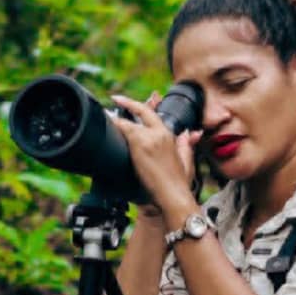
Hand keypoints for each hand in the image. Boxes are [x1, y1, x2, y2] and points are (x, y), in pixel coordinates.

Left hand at [111, 92, 201, 214]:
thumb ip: (186, 144)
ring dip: (117, 119)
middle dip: (128, 102)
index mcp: (169, 136)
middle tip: (116, 98)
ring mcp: (148, 138)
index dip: (144, 104)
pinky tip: (107, 121)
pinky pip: (123, 128)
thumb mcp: (186, 161)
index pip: (154, 114)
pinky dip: (115, 124)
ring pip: (129, 121)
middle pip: (142, 111)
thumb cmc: (178, 185)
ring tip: (107, 116)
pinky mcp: (139, 145)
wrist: (173, 196)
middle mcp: (159, 133)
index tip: (135, 101)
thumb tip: (188, 133)